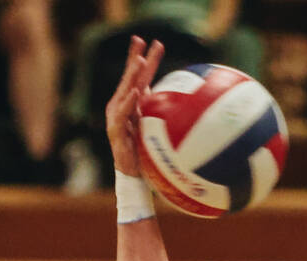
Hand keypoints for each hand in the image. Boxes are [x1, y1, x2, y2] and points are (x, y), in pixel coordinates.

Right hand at [106, 37, 164, 176]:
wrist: (133, 173)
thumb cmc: (146, 150)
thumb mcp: (158, 128)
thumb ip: (167, 114)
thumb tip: (191, 104)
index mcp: (133, 103)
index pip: (141, 77)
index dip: (147, 59)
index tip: (155, 42)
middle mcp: (122, 105)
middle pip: (130, 78)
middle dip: (136, 58)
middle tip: (141, 40)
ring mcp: (116, 116)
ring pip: (124, 91)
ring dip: (132, 75)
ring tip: (140, 61)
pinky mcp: (115, 129)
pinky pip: (122, 113)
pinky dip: (128, 102)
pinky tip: (136, 92)